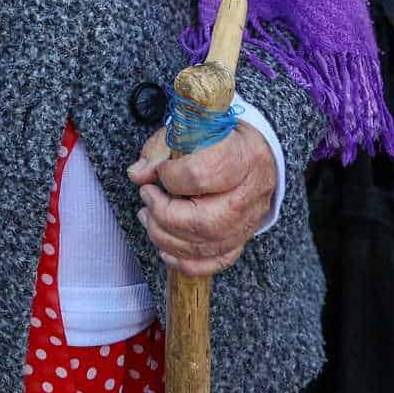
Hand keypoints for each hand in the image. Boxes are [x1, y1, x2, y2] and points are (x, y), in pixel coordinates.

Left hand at [127, 124, 274, 275]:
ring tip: (148, 219)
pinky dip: (187, 262)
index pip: (200, 176)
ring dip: (166, 238)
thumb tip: (138, 174)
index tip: (159, 171)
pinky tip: (166, 250)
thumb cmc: (220, 138)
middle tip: (147, 198)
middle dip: (163, 215)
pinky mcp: (243, 238)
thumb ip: (160, 150)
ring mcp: (249, 220)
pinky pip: (218, 261)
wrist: (255, 152)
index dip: (170, 176)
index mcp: (240, 157)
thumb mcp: (189, 129)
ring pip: (207, 246)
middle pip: (204, 221)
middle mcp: (250, 193)